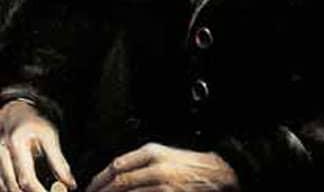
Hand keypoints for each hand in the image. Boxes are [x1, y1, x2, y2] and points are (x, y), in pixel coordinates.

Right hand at [0, 100, 75, 191]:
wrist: (15, 112)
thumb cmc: (35, 124)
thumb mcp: (49, 136)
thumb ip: (58, 161)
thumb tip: (71, 184)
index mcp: (16, 140)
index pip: (26, 176)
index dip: (38, 191)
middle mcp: (0, 149)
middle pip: (12, 185)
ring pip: (4, 186)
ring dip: (19, 191)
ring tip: (37, 189)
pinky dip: (11, 188)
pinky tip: (22, 187)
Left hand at [86, 143, 238, 191]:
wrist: (215, 173)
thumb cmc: (189, 165)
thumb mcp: (164, 155)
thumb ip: (141, 162)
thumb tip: (116, 174)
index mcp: (152, 151)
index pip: (117, 164)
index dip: (100, 178)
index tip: (91, 188)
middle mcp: (155, 165)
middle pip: (119, 181)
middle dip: (101, 191)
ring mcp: (162, 183)